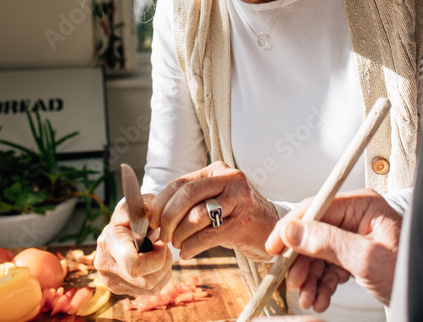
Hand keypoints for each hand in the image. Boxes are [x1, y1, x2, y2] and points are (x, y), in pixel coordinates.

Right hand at [94, 193, 172, 295]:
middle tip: (163, 246)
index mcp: (109, 244)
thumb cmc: (132, 217)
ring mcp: (114, 283)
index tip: (161, 243)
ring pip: (151, 287)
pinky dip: (160, 276)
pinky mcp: (123, 291)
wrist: (120, 231)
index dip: (156, 258)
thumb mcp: (136, 206)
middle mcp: (107, 268)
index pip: (134, 265)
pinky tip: (155, 263)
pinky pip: (151, 291)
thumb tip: (149, 210)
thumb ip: (144, 204)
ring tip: (158, 252)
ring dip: (163, 270)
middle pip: (147, 280)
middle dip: (163, 263)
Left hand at [150, 161, 278, 260]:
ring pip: (197, 216)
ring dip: (180, 235)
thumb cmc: (235, 215)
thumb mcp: (214, 200)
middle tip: (163, 236)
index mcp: (217, 170)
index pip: (180, 183)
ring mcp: (239, 200)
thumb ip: (188, 201)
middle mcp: (230, 179)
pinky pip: (208, 236)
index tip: (153, 221)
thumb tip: (151, 210)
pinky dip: (192, 247)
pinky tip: (187, 253)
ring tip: (177, 244)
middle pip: (186, 195)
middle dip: (168, 219)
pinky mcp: (244, 223)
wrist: (271, 228)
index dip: (161, 203)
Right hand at [266, 189, 401, 309]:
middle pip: (314, 233)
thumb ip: (327, 242)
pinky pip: (331, 267)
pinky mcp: (357, 256)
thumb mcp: (366, 258)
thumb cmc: (413, 271)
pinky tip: (320, 297)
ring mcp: (357, 237)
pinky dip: (322, 284)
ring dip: (311, 277)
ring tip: (309, 297)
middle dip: (302, 261)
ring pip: (320, 253)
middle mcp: (358, 218)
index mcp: (363, 205)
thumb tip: (293, 230)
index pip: (316, 208)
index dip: (291, 228)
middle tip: (294, 281)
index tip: (275, 248)